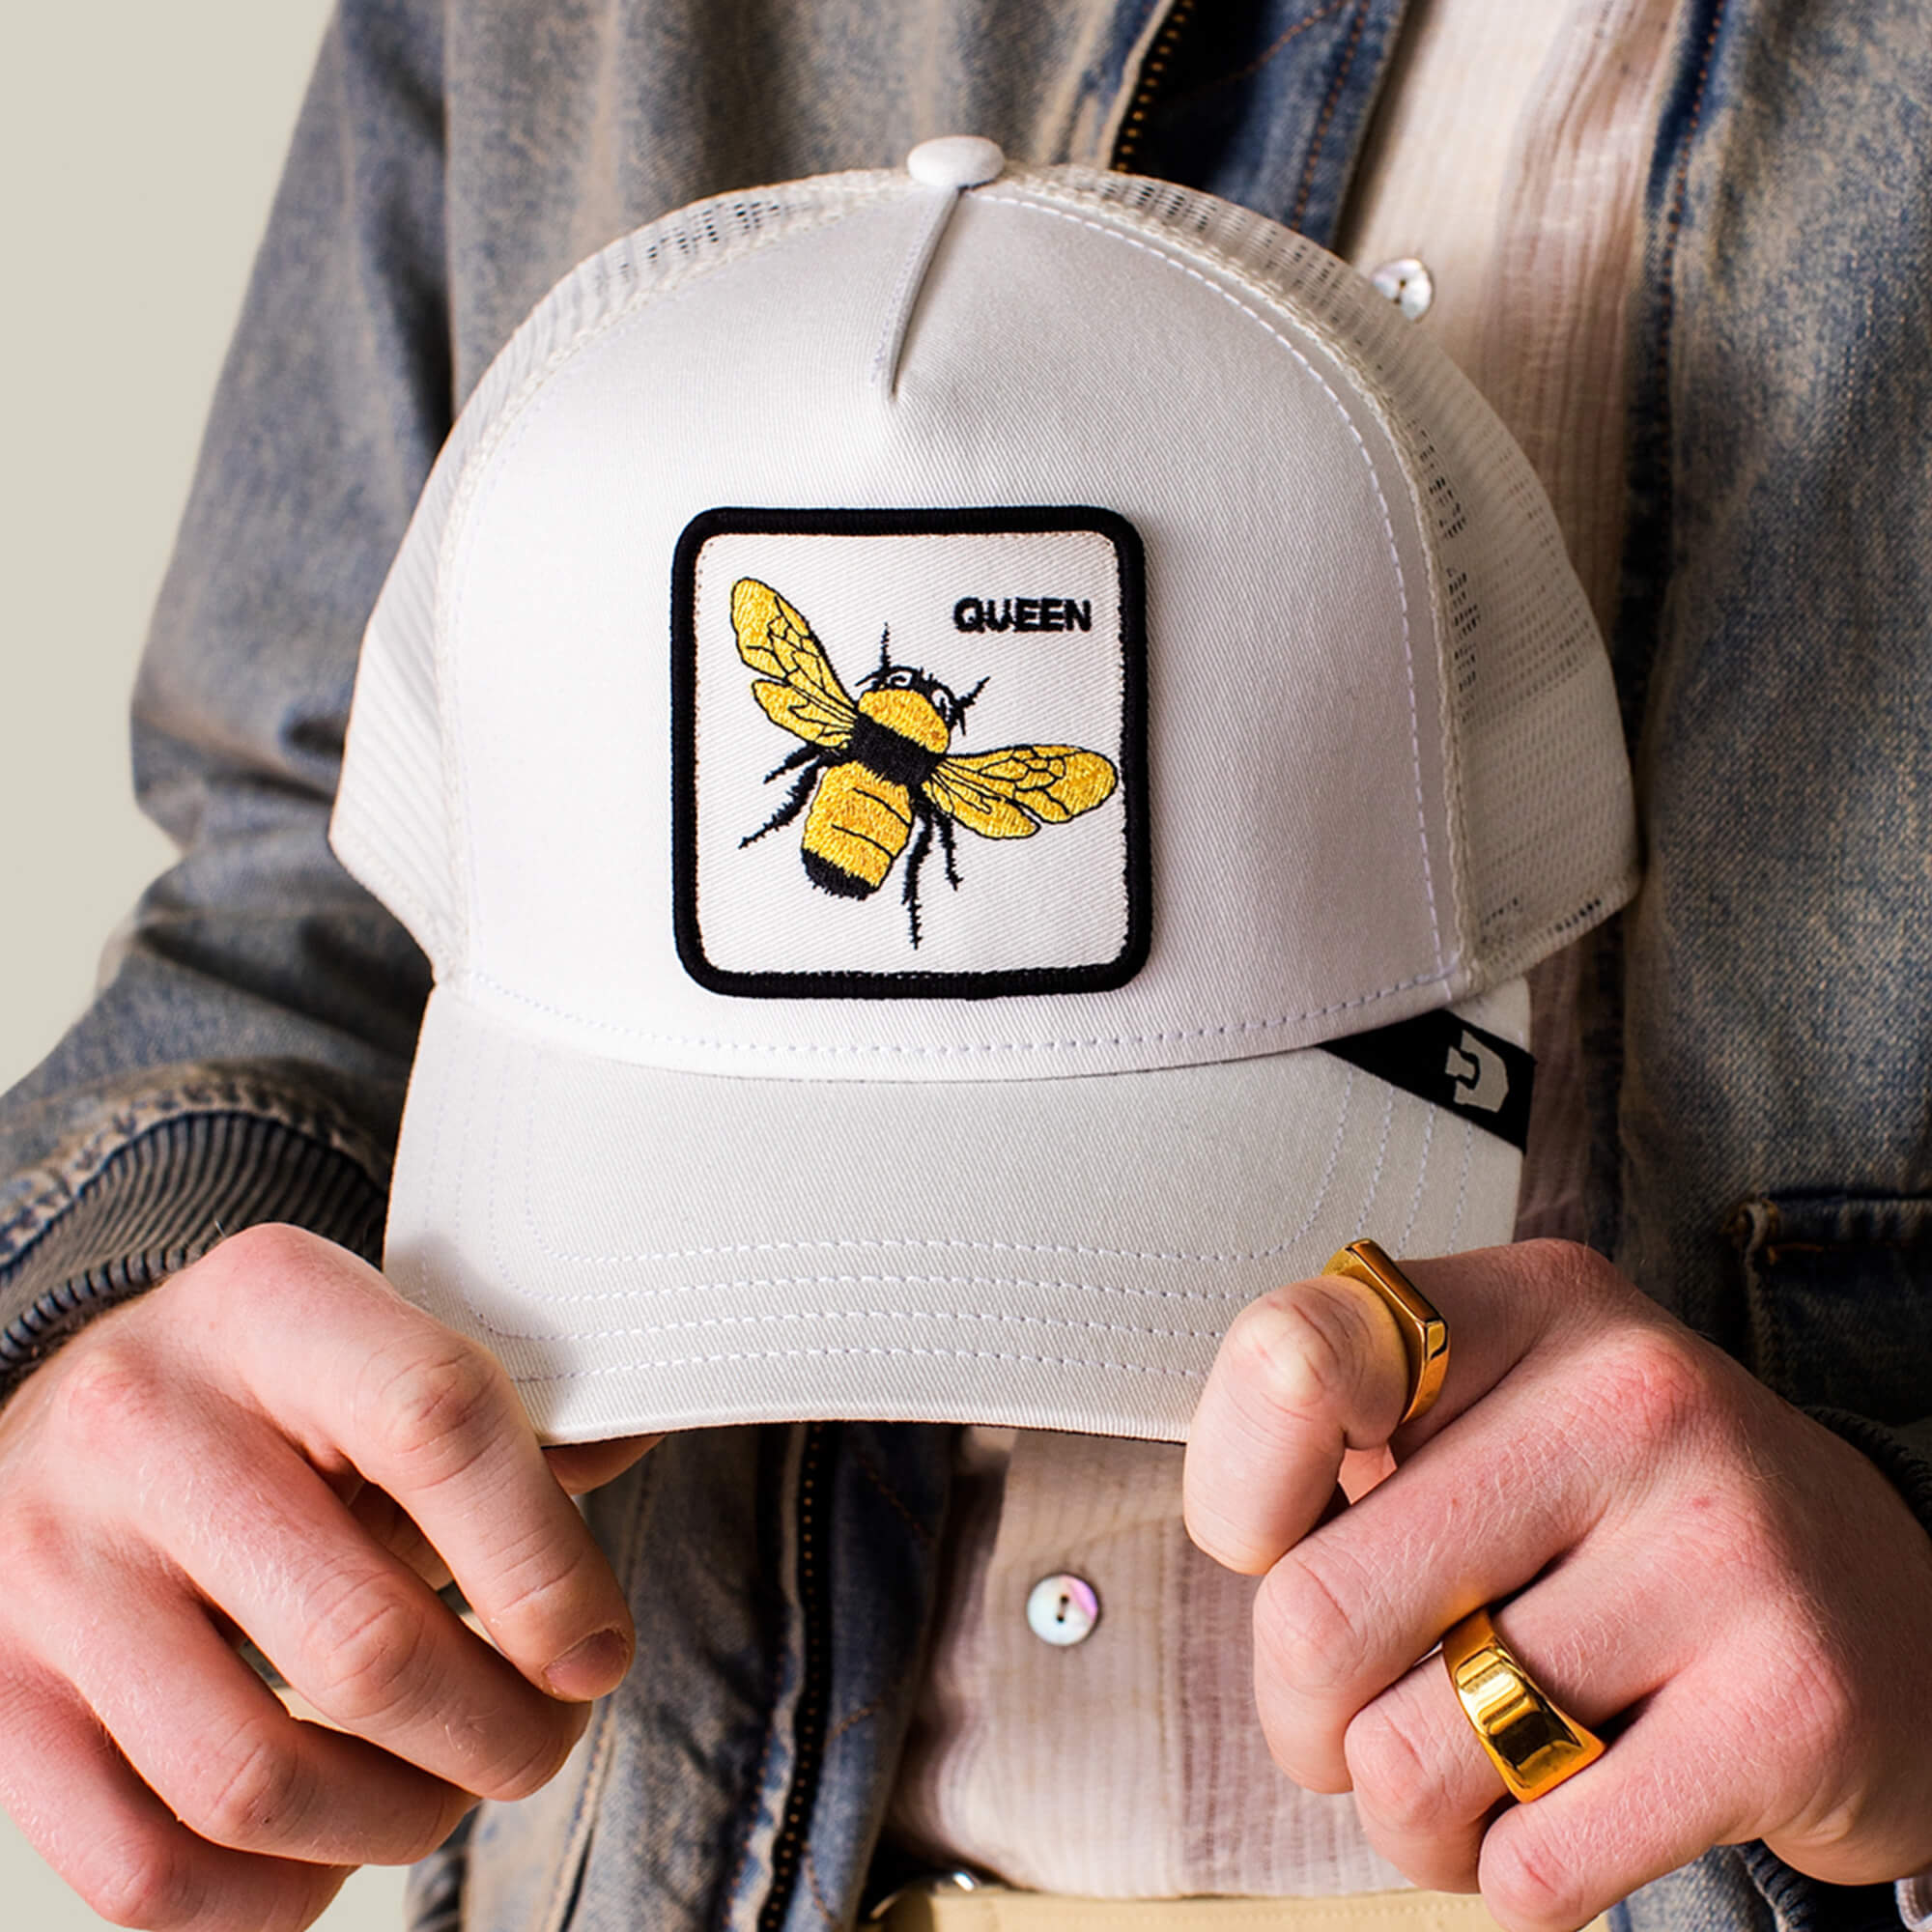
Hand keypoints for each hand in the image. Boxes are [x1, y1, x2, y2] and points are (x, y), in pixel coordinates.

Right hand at [0, 1225, 656, 1930]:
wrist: (84, 1407)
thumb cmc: (286, 1391)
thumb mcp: (395, 1348)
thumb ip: (525, 1432)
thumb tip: (602, 1601)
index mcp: (276, 1301)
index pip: (442, 1429)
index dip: (547, 1570)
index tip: (597, 1652)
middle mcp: (144, 1418)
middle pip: (363, 1642)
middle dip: (497, 1733)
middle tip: (540, 1737)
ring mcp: (51, 1561)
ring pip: (254, 1780)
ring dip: (392, 1824)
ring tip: (443, 1790)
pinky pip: (139, 1869)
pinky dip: (260, 1901)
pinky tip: (322, 1850)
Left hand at [1183, 1238, 1931, 1931]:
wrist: (1886, 1611)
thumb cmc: (1617, 1519)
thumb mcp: (1491, 1415)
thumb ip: (1339, 1435)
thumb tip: (1244, 1533)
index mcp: (1528, 1304)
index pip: (1287, 1361)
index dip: (1241, 1498)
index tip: (1287, 1543)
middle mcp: (1629, 1396)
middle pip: (1315, 1615)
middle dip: (1306, 1716)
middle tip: (1367, 1712)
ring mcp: (1719, 1545)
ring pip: (1408, 1761)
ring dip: (1406, 1815)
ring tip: (1471, 1773)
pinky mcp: (1788, 1708)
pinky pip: (1533, 1865)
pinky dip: (1509, 1877)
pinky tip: (1564, 1814)